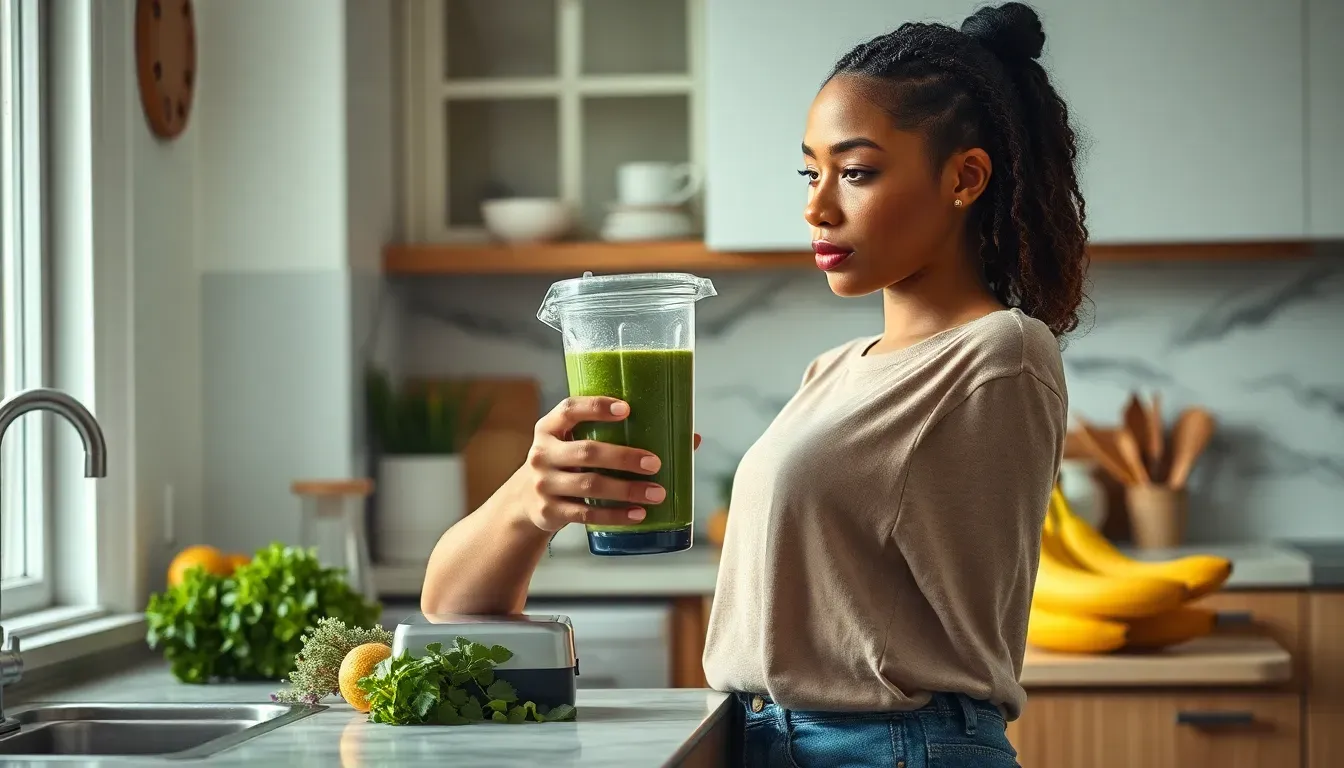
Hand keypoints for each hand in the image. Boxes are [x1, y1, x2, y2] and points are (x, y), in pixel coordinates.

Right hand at [509, 396, 698, 532]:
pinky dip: (615, 515)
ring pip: (590, 486)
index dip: (596, 407)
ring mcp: (543, 484)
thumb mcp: (577, 443)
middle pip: (586, 453)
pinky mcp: (549, 511)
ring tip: (657, 493)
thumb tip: (692, 438)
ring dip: (626, 490)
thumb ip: (619, 436)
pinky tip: (638, 515)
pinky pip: (586, 514)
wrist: (525, 502)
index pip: (569, 409)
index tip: (627, 409)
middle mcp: (542, 453)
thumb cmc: (567, 464)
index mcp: (549, 428)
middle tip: (656, 464)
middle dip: (624, 458)